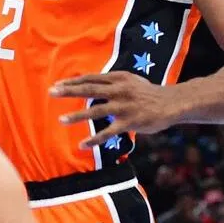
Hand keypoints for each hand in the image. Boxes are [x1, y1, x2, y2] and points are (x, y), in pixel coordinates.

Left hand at [52, 71, 179, 148]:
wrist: (172, 103)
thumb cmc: (149, 93)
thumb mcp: (130, 81)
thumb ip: (112, 82)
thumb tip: (92, 83)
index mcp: (118, 78)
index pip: (91, 79)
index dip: (73, 82)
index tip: (57, 84)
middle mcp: (119, 90)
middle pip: (89, 90)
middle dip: (69, 92)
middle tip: (51, 93)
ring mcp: (124, 106)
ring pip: (96, 111)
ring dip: (77, 116)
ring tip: (61, 120)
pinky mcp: (130, 122)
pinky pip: (109, 132)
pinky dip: (95, 139)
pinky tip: (82, 144)